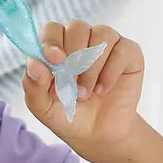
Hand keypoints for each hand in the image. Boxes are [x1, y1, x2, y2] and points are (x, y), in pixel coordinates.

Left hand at [22, 21, 144, 162]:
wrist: (99, 135)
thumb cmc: (68, 115)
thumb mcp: (43, 107)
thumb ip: (33, 84)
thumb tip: (34, 63)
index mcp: (57, 46)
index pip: (52, 29)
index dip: (51, 41)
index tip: (54, 60)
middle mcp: (82, 39)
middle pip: (77, 28)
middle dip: (73, 59)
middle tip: (72, 89)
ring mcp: (107, 43)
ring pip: (101, 35)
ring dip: (91, 67)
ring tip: (85, 93)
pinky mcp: (129, 53)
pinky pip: (122, 49)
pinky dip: (111, 71)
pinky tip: (103, 89)